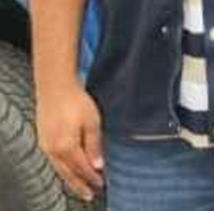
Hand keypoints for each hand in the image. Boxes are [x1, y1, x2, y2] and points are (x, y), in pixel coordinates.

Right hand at [35, 81, 103, 201]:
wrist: (54, 87)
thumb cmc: (76, 101)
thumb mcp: (91, 122)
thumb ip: (93, 145)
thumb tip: (97, 166)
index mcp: (66, 146)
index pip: (82, 168)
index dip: (92, 178)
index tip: (102, 184)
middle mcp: (53, 150)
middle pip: (68, 173)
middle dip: (80, 185)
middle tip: (90, 194)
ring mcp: (46, 145)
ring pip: (59, 168)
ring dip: (70, 178)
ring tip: (80, 187)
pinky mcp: (43, 140)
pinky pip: (54, 160)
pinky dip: (63, 168)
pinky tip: (68, 170)